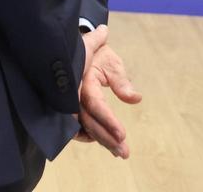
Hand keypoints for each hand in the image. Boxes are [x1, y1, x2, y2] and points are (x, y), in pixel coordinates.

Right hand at [75, 26, 141, 158]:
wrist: (78, 49)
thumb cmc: (98, 55)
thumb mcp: (111, 63)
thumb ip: (121, 81)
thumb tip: (135, 98)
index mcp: (82, 77)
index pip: (94, 102)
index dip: (108, 120)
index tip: (123, 135)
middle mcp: (72, 90)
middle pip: (86, 119)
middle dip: (105, 137)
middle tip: (124, 153)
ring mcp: (68, 98)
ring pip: (81, 123)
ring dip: (99, 138)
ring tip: (118, 151)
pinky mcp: (68, 104)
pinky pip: (74, 123)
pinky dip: (87, 133)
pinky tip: (102, 141)